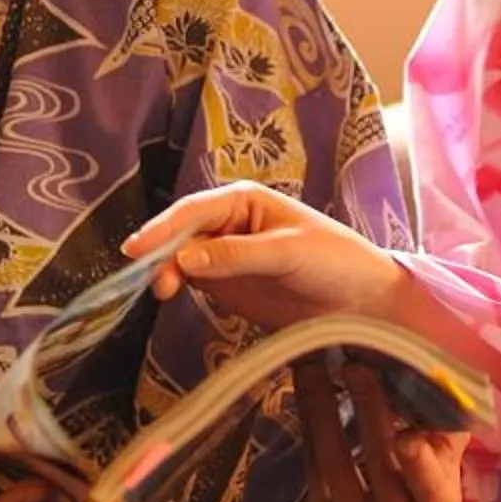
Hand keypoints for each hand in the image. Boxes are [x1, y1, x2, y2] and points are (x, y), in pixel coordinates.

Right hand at [127, 183, 410, 329]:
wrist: (363, 300)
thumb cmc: (335, 260)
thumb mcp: (288, 252)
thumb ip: (237, 255)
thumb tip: (186, 259)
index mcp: (244, 200)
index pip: (195, 211)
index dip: (164, 228)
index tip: (137, 248)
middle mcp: (228, 224)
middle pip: (181, 234)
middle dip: (161, 252)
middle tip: (149, 278)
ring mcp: (224, 255)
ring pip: (181, 259)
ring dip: (166, 272)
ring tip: (163, 292)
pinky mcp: (226, 285)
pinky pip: (192, 280)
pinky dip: (176, 286)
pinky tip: (169, 295)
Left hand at [296, 357, 463, 501]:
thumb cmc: (425, 477)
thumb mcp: (444, 453)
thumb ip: (443, 420)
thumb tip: (427, 370)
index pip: (430, 488)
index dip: (418, 463)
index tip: (406, 433)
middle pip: (379, 465)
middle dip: (368, 409)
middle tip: (355, 366)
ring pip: (335, 465)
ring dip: (323, 409)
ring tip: (315, 368)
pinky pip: (312, 471)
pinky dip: (309, 429)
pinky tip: (307, 396)